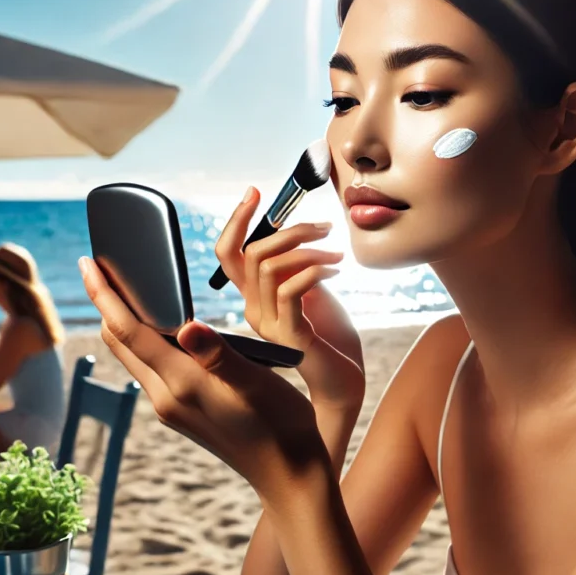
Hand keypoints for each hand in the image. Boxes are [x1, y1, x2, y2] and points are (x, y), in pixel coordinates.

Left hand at [80, 256, 324, 491]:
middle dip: (106, 303)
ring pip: (133, 356)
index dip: (104, 295)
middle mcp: (165, 398)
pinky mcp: (181, 413)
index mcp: (180, 385)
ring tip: (125, 289)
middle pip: (120, 342)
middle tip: (101, 267)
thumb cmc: (280, 425)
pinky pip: (151, 368)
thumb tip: (187, 326)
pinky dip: (144, 341)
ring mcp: (171, 408)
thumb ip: (218, 354)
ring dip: (124, 322)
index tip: (87, 263)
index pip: (127, 331)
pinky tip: (159, 328)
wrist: (288, 474)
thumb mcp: (256, 382)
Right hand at [215, 188, 363, 407]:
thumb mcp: (312, 290)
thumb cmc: (332, 336)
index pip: (230, 254)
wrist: (346, 381)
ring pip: (270, 267)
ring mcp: (269, 325)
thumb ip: (297, 265)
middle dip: (290, 230)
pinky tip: (336, 272)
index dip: (236, 221)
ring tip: (336, 254)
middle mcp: (254, 311)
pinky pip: (291, 290)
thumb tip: (295, 230)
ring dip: (308, 250)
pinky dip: (315, 270)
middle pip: (252, 254)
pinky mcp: (290, 336)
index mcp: (255, 298)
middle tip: (325, 228)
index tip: (255, 192)